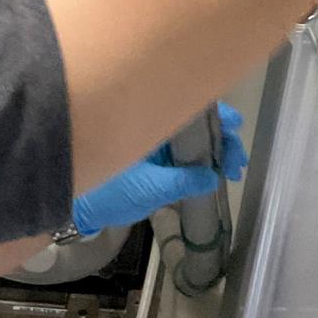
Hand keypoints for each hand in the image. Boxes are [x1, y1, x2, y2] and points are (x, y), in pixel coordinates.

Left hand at [72, 102, 245, 236]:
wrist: (79, 209)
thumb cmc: (108, 192)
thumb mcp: (148, 189)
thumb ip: (181, 182)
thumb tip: (213, 176)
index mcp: (148, 122)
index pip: (188, 108)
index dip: (216, 115)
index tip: (235, 128)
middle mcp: (153, 128)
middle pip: (195, 123)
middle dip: (221, 138)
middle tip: (237, 160)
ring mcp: (154, 144)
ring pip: (191, 140)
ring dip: (214, 151)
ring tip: (233, 169)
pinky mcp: (154, 162)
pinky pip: (184, 155)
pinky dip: (201, 162)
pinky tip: (215, 173)